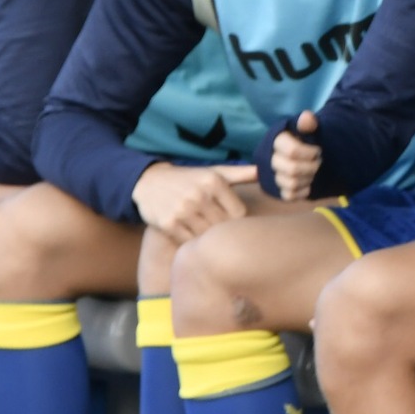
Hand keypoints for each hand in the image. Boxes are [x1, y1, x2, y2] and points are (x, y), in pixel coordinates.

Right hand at [134, 161, 259, 242]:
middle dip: (223, 231)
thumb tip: (265, 171)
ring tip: (204, 233)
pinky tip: (190, 235)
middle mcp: (199, 194)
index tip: (228, 220)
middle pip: (224, 227)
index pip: (239, 214)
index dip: (236, 221)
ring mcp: (183, 210)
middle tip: (218, 231)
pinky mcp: (168, 223)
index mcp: (214, 181)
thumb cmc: (189, 179)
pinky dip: (191, 243)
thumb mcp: (214, 172)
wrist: (149, 182)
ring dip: (207, 238)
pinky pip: (189, 243)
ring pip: (207, 237)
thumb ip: (242, 173)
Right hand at [271, 110, 323, 200]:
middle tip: (318, 162)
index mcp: (276, 140)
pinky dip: (303, 191)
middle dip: (311, 167)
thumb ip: (308, 123)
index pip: (292, 151)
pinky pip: (289, 195)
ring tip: (314, 172)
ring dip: (308, 179)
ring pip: (290, 183)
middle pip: (292, 169)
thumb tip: (307, 117)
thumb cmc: (306, 139)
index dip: (309, 153)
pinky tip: (309, 183)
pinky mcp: (277, 189)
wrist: (304, 151)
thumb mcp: (309, 128)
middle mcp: (270, 158)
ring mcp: (272, 175)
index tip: (317, 150)